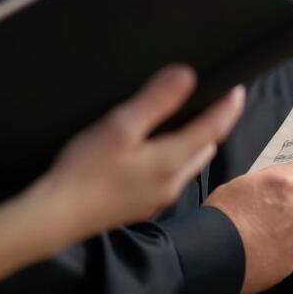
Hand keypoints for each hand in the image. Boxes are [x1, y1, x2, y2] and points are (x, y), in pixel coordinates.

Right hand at [0, 69, 244, 293]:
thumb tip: (188, 76)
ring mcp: (157, 198)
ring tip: (187, 119)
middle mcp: (172, 183)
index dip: (229, 106)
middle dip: (213, 123)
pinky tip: (155, 149)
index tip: (237, 87)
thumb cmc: (85, 170)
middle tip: (214, 98)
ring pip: (188, 164)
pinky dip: (175, 157)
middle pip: (205, 147)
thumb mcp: (121, 126)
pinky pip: (170, 176)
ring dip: (194, 141)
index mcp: (172, 161)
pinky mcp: (141, 205)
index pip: (214, 128)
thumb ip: (156, 100)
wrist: (54, 217)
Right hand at [206, 160, 292, 293]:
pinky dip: (277, 250)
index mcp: (285, 185)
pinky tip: (257, 249)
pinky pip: (288, 251)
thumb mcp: (242, 182)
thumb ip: (270, 180)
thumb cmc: (220, 216)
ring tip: (257, 233)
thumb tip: (279, 181)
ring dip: (284, 229)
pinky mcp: (290, 262)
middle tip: (271, 209)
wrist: (210, 254)